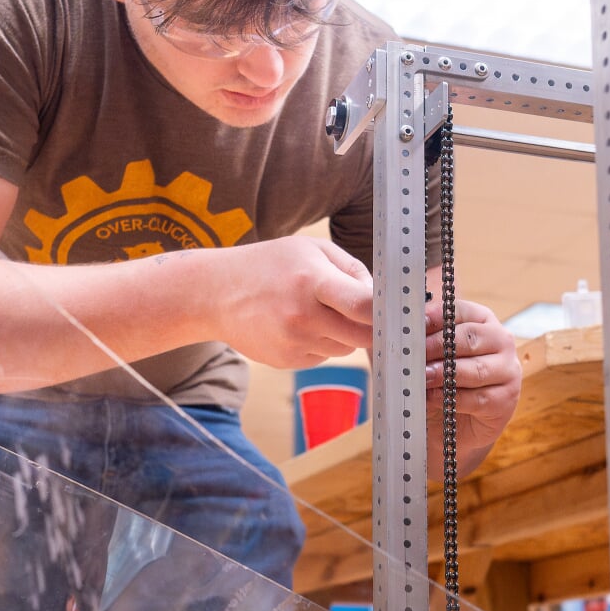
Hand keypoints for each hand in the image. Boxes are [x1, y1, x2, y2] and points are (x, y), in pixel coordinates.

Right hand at [211, 237, 374, 368]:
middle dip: (372, 326)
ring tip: (318, 310)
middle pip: (363, 336)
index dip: (385, 310)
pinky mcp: (286, 361)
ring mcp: (293, 343)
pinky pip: (323, 356)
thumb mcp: (311, 249)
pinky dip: (321, 343)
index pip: (364, 305)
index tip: (394, 308)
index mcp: (311, 281)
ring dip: (344, 333)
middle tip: (367, 313)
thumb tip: (380, 299)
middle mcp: (303, 316)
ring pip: (345, 348)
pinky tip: (298, 324)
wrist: (215, 293)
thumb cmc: (269, 265)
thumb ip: (352, 270)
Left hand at [420, 296, 521, 475]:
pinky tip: (431, 398)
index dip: (436, 317)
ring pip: (476, 369)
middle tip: (411, 354)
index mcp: (481, 320)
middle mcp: (500, 341)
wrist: (447, 426)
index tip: (413, 324)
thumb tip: (376, 315)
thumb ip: (405, 334)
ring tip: (419, 377)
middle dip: (437, 346)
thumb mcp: (418, 355)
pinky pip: (478, 398)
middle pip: (470, 338)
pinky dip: (452, 398)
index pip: (460, 311)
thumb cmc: (433, 382)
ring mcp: (508, 371)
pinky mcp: (505, 401)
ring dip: (444, 373)